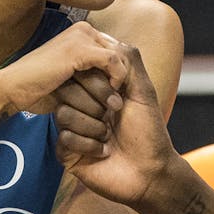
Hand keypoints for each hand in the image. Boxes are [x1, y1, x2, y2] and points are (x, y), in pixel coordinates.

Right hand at [0, 21, 127, 114]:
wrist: (14, 89)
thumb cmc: (40, 86)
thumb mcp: (73, 78)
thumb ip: (93, 72)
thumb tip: (118, 79)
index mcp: (83, 33)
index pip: (117, 51)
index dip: (122, 74)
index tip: (119, 95)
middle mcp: (84, 30)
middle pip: (121, 53)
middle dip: (123, 77)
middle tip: (119, 101)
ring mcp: (81, 36)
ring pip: (118, 58)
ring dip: (120, 82)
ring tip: (114, 103)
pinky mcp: (79, 48)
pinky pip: (113, 60)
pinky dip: (117, 78)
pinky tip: (110, 95)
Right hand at [55, 44, 174, 205]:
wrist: (150, 172)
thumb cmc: (149, 132)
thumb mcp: (143, 91)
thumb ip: (128, 61)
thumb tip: (107, 41)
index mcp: (97, 92)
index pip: (79, 72)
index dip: (97, 82)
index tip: (118, 97)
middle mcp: (82, 108)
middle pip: (67, 91)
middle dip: (96, 106)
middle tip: (114, 118)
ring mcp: (73, 130)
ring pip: (63, 114)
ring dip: (93, 127)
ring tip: (109, 137)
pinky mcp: (67, 153)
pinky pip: (63, 138)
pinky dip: (88, 145)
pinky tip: (103, 152)